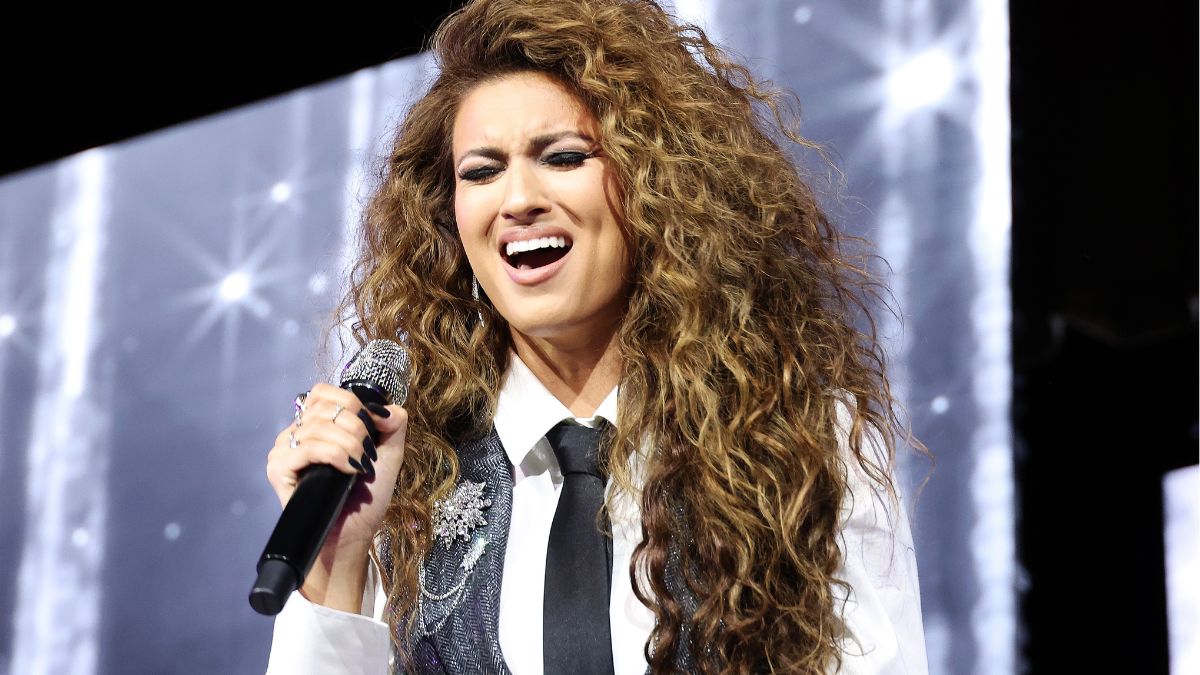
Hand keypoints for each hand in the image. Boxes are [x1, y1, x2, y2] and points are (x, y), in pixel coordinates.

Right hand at [265, 382, 407, 611]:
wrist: (353, 535)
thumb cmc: (367, 496)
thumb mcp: (390, 453)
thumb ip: (393, 424)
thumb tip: (382, 407)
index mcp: (317, 425)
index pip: (324, 392)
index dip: (351, 404)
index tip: (370, 430)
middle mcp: (296, 433)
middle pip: (323, 405)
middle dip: (355, 427)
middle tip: (366, 454)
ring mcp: (284, 451)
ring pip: (317, 426)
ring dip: (349, 444)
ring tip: (359, 467)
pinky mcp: (278, 470)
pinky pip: (306, 447)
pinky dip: (334, 454)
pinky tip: (347, 470)